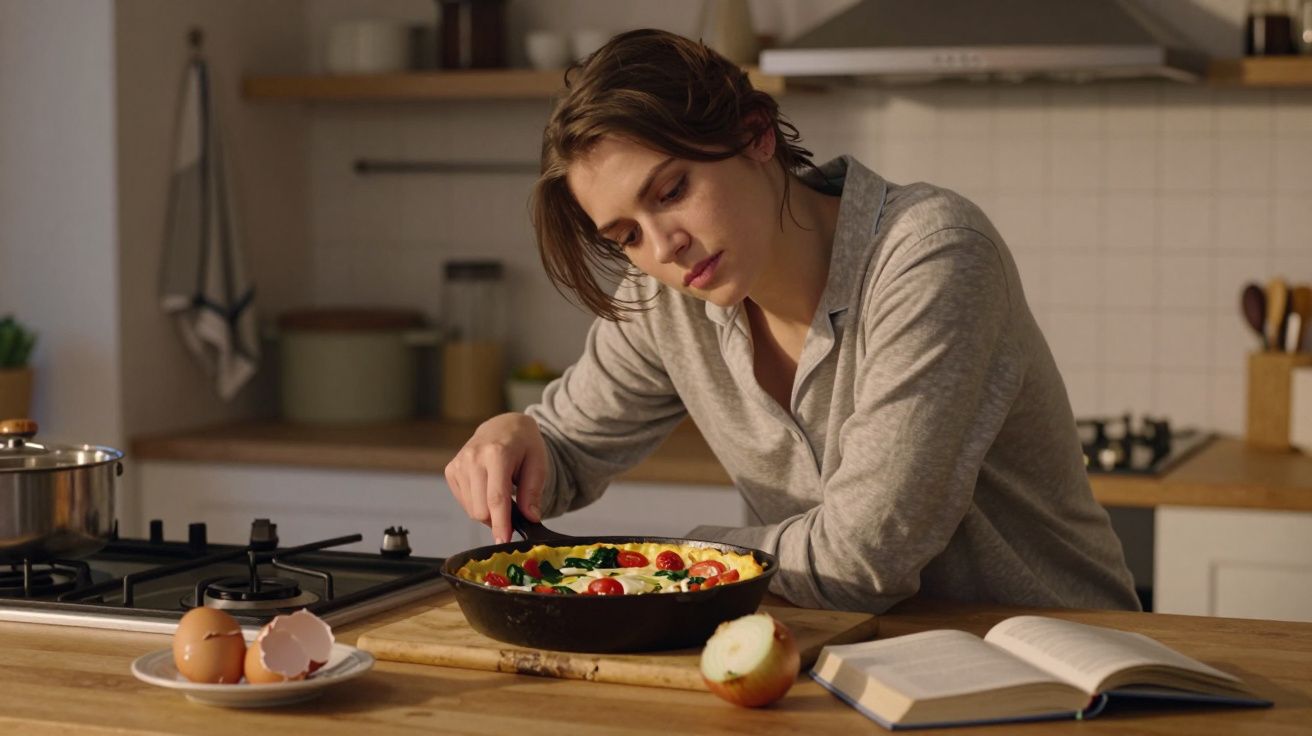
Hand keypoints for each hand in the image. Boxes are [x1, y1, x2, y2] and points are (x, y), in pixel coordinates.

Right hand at [444, 412, 546, 543]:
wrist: (504, 425)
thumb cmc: (524, 444)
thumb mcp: (538, 463)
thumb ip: (533, 491)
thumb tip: (530, 518)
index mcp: (497, 454)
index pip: (496, 498)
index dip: (500, 523)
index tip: (503, 541)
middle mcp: (473, 458)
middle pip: (480, 509)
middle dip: (498, 519)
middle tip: (513, 512)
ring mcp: (459, 463)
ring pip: (471, 509)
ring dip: (488, 511)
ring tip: (501, 494)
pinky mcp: (451, 470)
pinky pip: (464, 502)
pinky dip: (477, 503)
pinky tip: (487, 489)